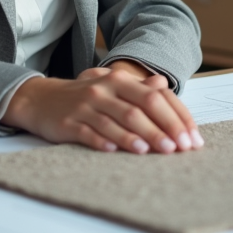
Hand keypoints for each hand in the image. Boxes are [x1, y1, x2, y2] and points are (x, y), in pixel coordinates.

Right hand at [2, 64, 203, 154]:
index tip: (192, 137)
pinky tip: (117, 151)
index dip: (176, 117)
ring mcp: (85, 106)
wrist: (40, 99)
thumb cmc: (85, 98)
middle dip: (163, 129)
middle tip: (179, 148)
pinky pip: (89, 133)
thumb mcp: (111, 87)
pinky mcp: (69, 123)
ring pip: (117, 121)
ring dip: (138, 137)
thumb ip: (138, 89)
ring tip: (156, 151)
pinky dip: (104, 142)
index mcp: (119, 80)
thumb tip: (164, 85)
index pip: (156, 97)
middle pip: (140, 109)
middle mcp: (104, 90)